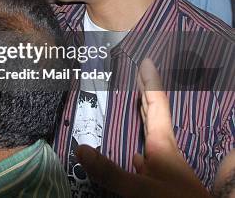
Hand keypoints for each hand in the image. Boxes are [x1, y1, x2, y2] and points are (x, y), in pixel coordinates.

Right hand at [76, 58, 209, 197]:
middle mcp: (166, 151)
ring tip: (132, 105)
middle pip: (155, 115)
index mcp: (164, 144)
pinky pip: (148, 154)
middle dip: (145, 94)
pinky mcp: (164, 181)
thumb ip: (111, 172)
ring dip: (143, 118)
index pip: (156, 105)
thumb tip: (80, 149)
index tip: (146, 61)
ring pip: (152, 134)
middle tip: (136, 75)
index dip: (150, 83)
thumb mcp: (141, 189)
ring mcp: (166, 167)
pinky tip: (134, 154)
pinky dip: (139, 144)